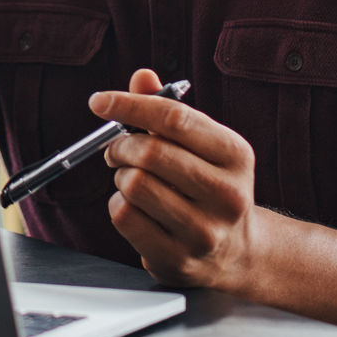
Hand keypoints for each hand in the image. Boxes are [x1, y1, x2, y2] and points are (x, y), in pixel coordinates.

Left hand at [95, 68, 263, 291]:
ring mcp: (205, 231)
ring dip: (121, 176)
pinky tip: (133, 206)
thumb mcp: (201, 145)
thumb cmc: (209, 186)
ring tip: (131, 179)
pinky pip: (124, 217)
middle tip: (117, 149)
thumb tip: (142, 77)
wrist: (236, 252)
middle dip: (121, 145)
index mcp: (236, 155)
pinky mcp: (178, 258)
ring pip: (134, 184)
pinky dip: (117, 204)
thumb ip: (169, 110)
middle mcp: (227, 194)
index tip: (100, 101)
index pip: (175, 118)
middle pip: (150, 152)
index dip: (131, 104)